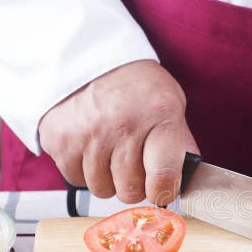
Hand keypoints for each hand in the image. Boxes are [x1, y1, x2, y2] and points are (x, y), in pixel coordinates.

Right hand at [38, 60, 198, 204]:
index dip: (163, 192)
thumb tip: (191, 177)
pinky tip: (90, 147)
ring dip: (107, 178)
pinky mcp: (60, 140)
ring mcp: (89, 135)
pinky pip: (76, 179)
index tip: (161, 189)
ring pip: (102, 189)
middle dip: (134, 184)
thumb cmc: (135, 85)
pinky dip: (83, 170)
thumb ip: (181, 141)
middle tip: (133, 163)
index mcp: (159, 116)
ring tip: (110, 152)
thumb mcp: (170, 102)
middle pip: (131, 190)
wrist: (88, 59)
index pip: (163, 176)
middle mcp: (123, 126)